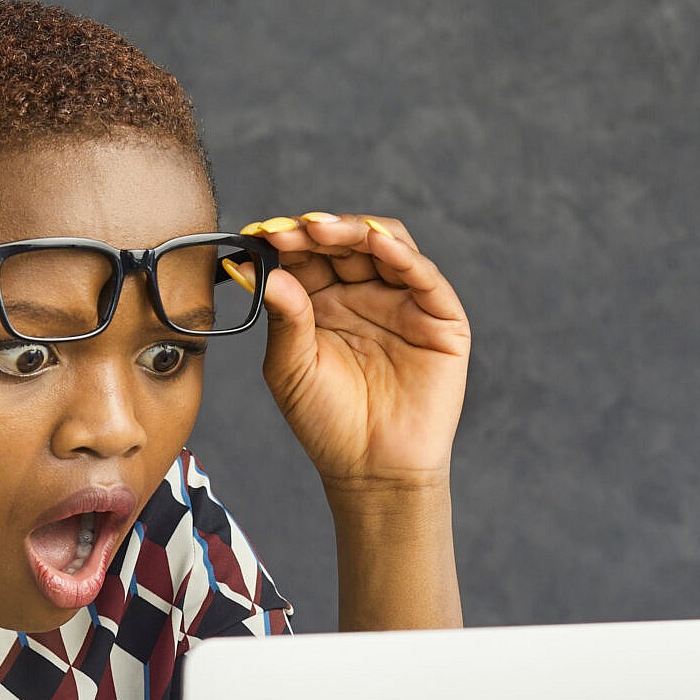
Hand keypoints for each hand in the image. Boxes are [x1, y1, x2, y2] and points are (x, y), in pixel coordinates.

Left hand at [236, 212, 470, 489]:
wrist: (371, 470)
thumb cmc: (327, 422)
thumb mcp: (292, 367)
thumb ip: (283, 316)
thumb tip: (260, 268)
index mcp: (324, 302)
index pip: (309, 254)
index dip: (287, 240)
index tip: (259, 234)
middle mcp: (365, 294)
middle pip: (345, 242)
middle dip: (315, 230)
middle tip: (286, 231)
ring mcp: (404, 302)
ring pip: (385, 245)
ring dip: (353, 230)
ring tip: (319, 229)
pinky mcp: (440, 318)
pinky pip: (422, 275)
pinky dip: (400, 253)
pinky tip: (374, 242)